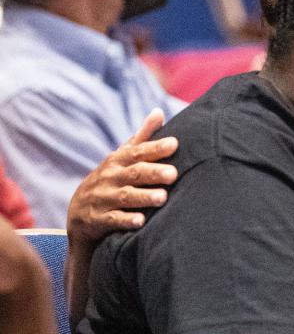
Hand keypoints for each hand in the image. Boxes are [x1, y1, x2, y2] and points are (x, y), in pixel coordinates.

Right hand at [67, 108, 177, 245]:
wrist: (78, 212)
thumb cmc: (111, 179)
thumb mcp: (122, 157)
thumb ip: (142, 137)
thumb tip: (159, 111)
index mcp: (117, 161)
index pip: (138, 152)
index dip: (155, 148)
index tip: (174, 144)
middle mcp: (109, 178)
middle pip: (133, 173)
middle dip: (153, 173)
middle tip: (173, 174)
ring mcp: (103, 198)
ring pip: (125, 197)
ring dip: (144, 197)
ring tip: (163, 197)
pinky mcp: (98, 220)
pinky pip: (112, 220)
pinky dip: (126, 220)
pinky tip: (140, 221)